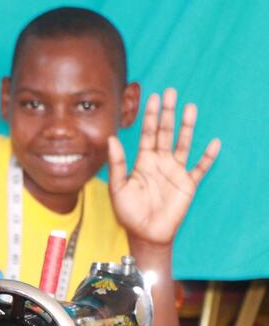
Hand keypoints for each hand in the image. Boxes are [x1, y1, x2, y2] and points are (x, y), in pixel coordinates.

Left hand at [109, 88, 220, 245]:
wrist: (145, 233)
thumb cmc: (128, 212)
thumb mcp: (118, 186)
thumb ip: (116, 163)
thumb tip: (112, 138)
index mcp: (143, 161)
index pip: (147, 133)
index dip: (150, 116)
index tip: (153, 98)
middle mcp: (160, 162)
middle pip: (166, 132)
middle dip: (168, 113)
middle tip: (171, 92)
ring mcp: (175, 171)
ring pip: (183, 144)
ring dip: (187, 127)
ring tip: (191, 108)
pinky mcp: (188, 184)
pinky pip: (200, 167)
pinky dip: (207, 156)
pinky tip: (214, 143)